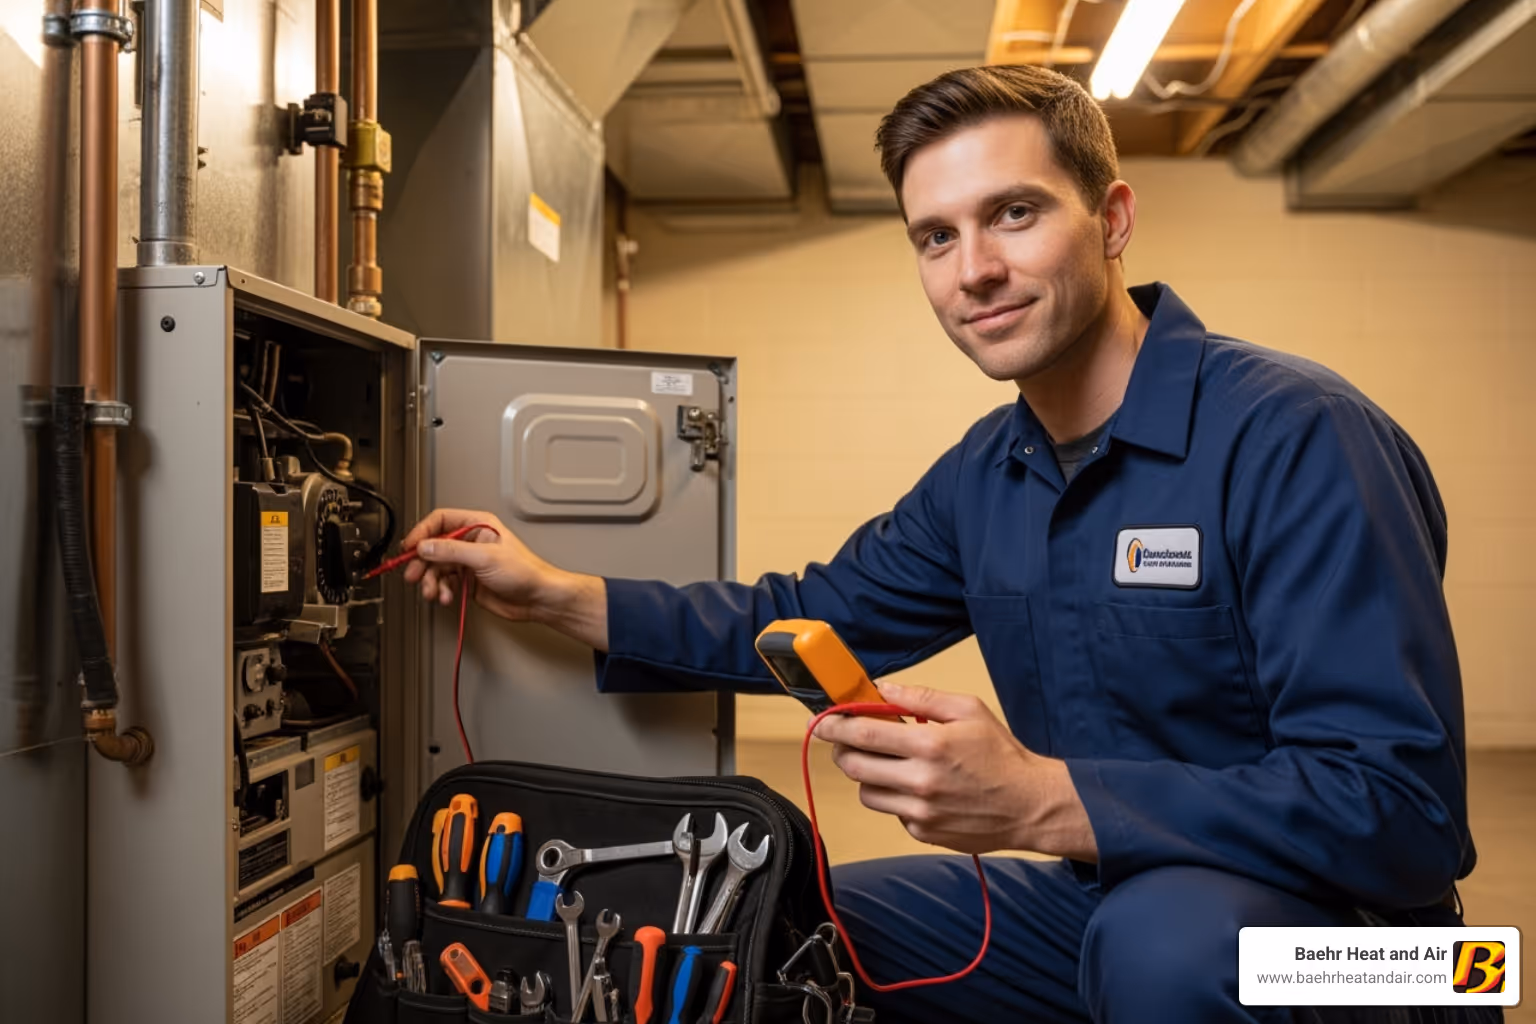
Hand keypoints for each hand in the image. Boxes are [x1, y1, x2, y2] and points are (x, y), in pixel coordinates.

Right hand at [398, 508, 565, 622]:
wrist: (538, 598)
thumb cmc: (525, 571)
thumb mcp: (485, 557)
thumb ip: (452, 551)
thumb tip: (425, 546)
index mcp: (478, 525)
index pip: (440, 521)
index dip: (422, 532)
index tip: (410, 547)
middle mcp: (471, 541)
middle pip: (434, 546)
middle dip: (422, 562)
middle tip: (413, 575)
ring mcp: (469, 562)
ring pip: (437, 568)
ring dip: (431, 581)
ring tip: (433, 592)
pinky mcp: (468, 581)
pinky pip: (445, 583)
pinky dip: (441, 591)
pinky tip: (446, 597)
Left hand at [813, 681, 1097, 858]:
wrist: (1030, 805)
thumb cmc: (1001, 755)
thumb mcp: (968, 710)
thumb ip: (921, 698)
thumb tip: (883, 688)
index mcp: (930, 745)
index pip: (863, 734)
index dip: (835, 725)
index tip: (822, 721)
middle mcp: (921, 782)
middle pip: (854, 766)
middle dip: (843, 750)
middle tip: (849, 741)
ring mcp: (920, 812)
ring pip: (867, 793)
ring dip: (868, 775)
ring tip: (891, 764)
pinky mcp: (923, 833)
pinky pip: (891, 812)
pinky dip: (895, 798)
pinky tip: (917, 788)